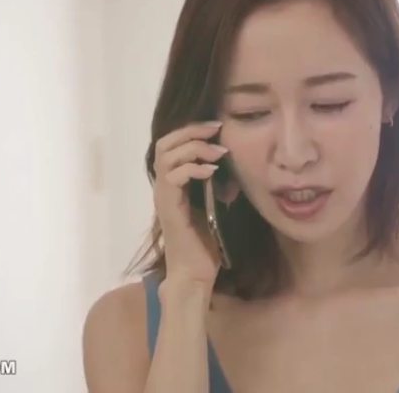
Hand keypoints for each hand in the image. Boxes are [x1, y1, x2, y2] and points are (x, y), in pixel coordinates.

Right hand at [152, 121, 228, 289]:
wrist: (196, 272)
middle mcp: (164, 185)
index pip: (173, 144)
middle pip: (165, 143)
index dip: (193, 130)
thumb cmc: (206, 243)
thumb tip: (234, 166)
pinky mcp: (168, 208)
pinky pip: (172, 178)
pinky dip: (192, 168)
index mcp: (174, 183)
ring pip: (166, 156)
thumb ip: (220, 185)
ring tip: (218, 152)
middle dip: (191, 131)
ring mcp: (164, 196)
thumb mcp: (217, 205)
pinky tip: (212, 171)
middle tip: (216, 130)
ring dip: (194, 148)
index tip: (219, 126)